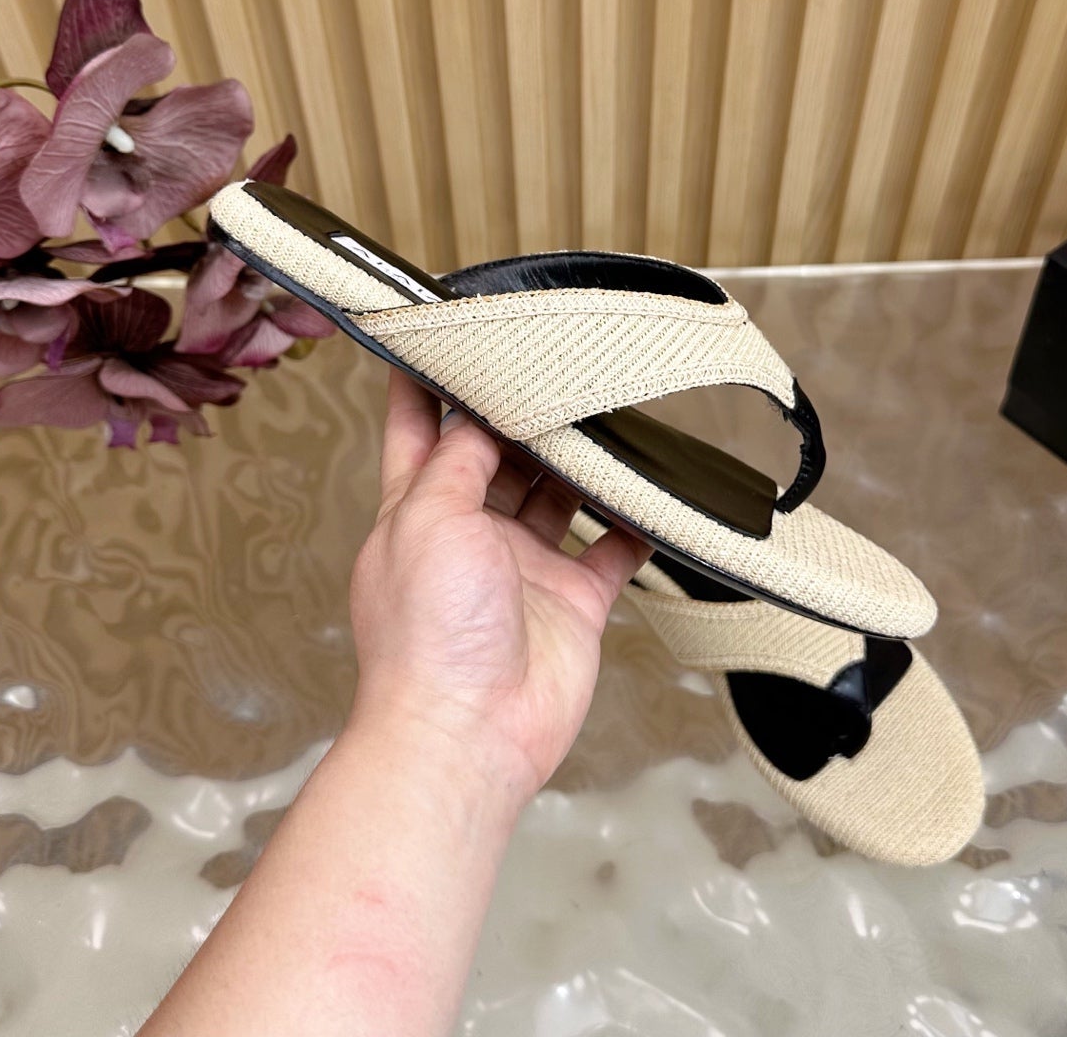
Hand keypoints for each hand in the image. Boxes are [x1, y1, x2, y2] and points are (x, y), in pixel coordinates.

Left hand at [347, 370, 650, 803]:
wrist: (468, 733)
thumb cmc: (427, 634)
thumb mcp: (428, 519)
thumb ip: (457, 461)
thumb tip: (477, 414)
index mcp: (417, 510)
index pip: (417, 430)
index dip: (424, 383)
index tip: (441, 333)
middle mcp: (470, 532)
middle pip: (496, 456)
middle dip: (519, 416)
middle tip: (555, 364)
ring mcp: (523, 567)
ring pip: (556, 495)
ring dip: (578, 461)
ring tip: (609, 412)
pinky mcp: (572, 602)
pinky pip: (609, 551)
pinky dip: (630, 524)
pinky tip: (649, 492)